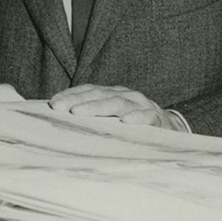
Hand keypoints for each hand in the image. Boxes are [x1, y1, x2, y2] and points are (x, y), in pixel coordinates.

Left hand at [48, 84, 183, 129]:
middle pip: (99, 95)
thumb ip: (93, 118)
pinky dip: (137, 118)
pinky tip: (126, 121)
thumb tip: (61, 121)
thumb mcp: (112, 119)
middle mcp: (125, 96)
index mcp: (112, 94)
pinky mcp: (156, 119)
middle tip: (60, 108)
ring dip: (98, 108)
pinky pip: (147, 117)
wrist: (168, 129)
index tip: (53, 104)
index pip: (89, 90)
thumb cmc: (133, 125)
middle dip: (78, 101)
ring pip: (118, 103)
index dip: (71, 95)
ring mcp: (141, 105)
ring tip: (79, 113)